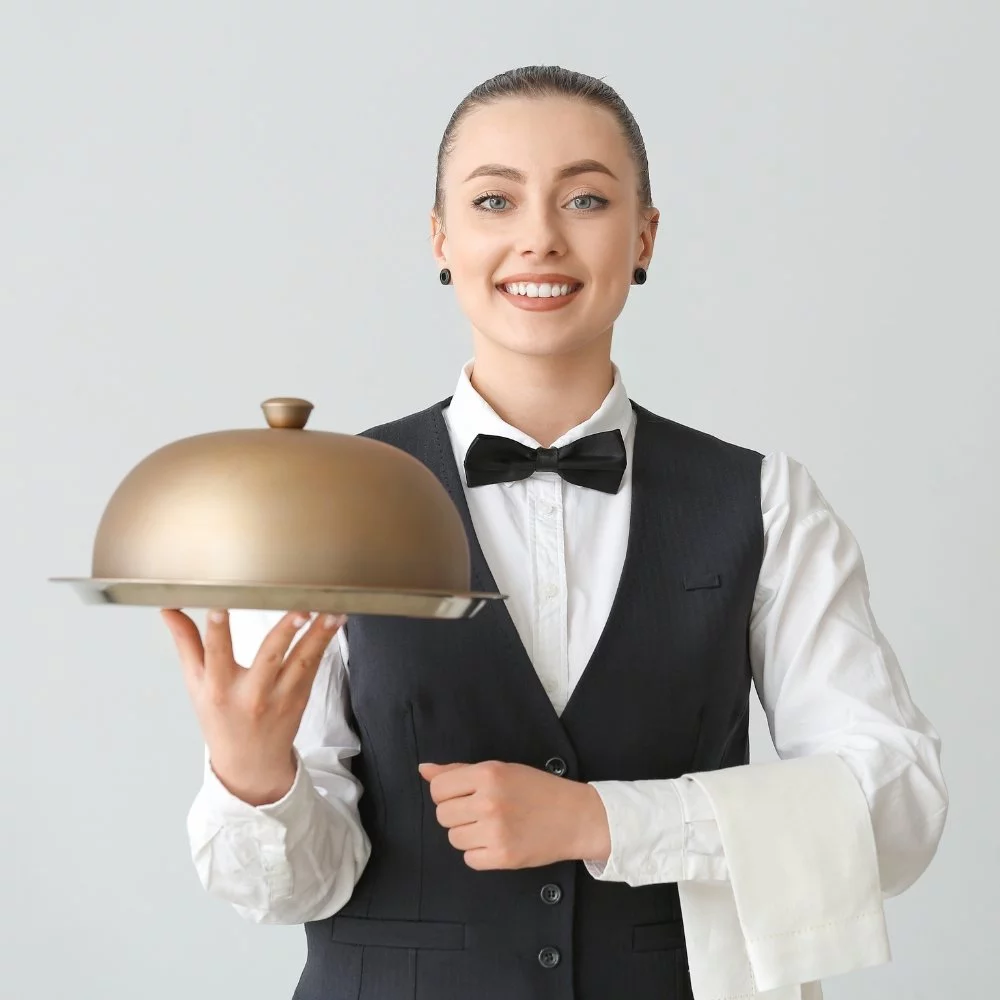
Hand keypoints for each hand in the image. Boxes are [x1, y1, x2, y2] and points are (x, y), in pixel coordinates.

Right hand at [162, 607, 345, 805]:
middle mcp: (251, 693)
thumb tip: (168, 609)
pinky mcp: (300, 697)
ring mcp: (280, 696)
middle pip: (270, 657)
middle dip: (285, 631)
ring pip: (302, 660)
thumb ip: (186, 644)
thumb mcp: (195, 685)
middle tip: (300, 609)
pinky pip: (314, 665)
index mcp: (218, 688)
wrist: (250, 763)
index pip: (215, 654)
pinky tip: (334, 621)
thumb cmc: (219, 720)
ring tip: (332, 611)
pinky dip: (325, 642)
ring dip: (319, 634)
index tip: (219, 606)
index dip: (216, 630)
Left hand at [419, 761, 610, 870]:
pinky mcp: (502, 857)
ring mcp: (495, 831)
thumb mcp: (501, 770)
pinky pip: (469, 858)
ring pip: (454, 838)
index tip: (464, 795)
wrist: (575, 817)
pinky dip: (479, 853)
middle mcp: (488, 802)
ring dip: (468, 834)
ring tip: (492, 826)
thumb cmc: (537, 789)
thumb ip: (459, 771)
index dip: (447, 794)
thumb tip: (424, 770)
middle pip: (443, 815)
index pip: (438, 789)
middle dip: (458, 814)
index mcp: (487, 775)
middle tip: (482, 811)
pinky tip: (498, 841)